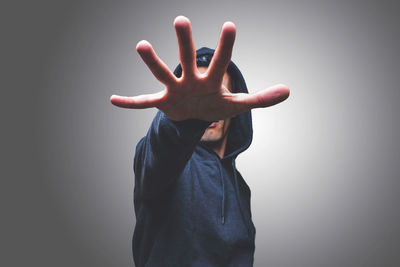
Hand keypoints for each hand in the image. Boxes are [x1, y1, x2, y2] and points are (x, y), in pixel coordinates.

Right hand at [110, 16, 289, 120]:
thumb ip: (261, 98)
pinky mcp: (162, 102)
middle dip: (186, 42)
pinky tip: (113, 100)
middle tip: (180, 20)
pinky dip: (130, 102)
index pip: (222, 62)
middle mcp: (191, 79)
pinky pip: (144, 102)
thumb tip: (288, 90)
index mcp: (211, 80)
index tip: (230, 25)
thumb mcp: (238, 105)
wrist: (195, 115)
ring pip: (162, 74)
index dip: (226, 46)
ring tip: (141, 45)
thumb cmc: (216, 104)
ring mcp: (175, 89)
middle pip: (188, 59)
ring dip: (152, 62)